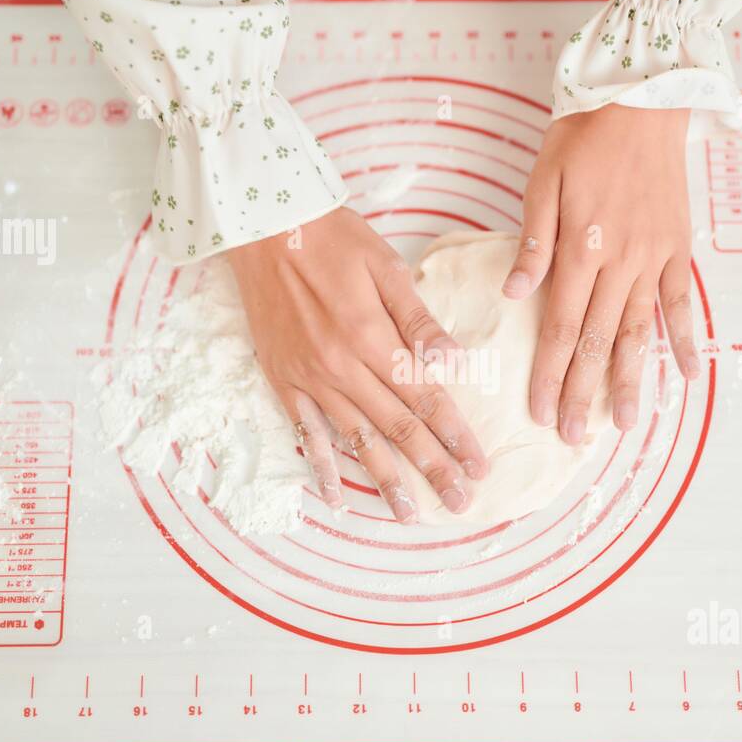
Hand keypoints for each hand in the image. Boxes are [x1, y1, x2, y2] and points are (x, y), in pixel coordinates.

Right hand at [227, 207, 487, 522]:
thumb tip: (455, 364)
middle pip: (397, 428)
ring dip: (385, 480)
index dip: (455, 434)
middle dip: (433, 468)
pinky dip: (320, 467)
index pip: (424, 397)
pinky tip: (334, 498)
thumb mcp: (385, 266)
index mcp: (371, 337)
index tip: (479, 465)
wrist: (261, 227)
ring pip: (355, 440)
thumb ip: (419, 320)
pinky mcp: (283, 380)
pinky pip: (305, 433)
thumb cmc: (331, 238)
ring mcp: (309, 378)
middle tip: (461, 502)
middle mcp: (340, 367)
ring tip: (409, 514)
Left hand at [504, 105, 699, 441]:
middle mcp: (620, 261)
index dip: (550, 373)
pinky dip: (685, 340)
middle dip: (584, 392)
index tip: (542, 412)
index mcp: (579, 248)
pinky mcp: (678, 248)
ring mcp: (654, 257)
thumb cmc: (581, 138)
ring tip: (625, 423)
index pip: (559, 327)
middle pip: (597, 340)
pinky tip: (685, 376)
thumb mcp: (541, 183)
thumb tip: (513, 296)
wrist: (641, 97)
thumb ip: (532, 244)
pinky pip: (682, 303)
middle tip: (576, 437)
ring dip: (631, 379)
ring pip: (640, 332)